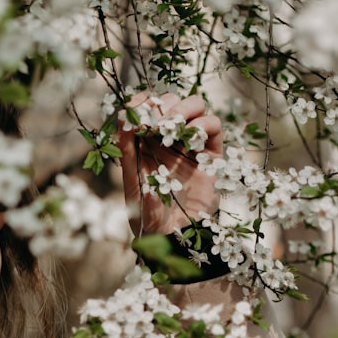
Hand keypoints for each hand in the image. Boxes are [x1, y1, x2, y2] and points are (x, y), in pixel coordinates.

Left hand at [117, 93, 222, 235]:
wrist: (172, 236)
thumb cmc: (146, 213)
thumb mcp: (132, 179)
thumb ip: (127, 148)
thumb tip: (124, 116)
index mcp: (146, 142)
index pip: (146, 108)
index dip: (142, 101)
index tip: (136, 106)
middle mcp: (169, 139)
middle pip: (171, 101)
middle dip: (163, 104)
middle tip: (154, 122)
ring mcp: (191, 145)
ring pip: (195, 106)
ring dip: (182, 109)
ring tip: (170, 126)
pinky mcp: (211, 154)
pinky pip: (213, 127)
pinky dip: (203, 124)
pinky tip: (190, 137)